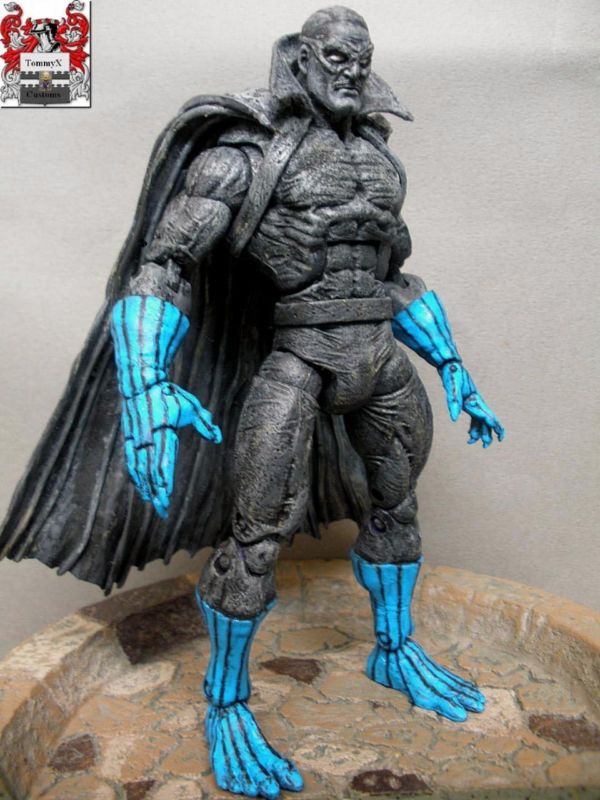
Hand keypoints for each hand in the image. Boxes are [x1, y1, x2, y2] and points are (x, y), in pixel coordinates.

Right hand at [120, 381, 221, 516]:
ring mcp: (135, 438)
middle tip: (163, 510)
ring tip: (152, 503)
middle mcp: (146, 436)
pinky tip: (141, 488)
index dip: (164, 479)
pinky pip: (131, 462)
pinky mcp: (129, 438)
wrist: (140, 381)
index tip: (168, 495)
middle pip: (150, 469)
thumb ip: (204, 422)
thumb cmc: (170, 394)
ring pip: (138, 468)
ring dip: (145, 487)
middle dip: (156, 491)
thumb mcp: (191, 406)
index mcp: (161, 430)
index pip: (163, 459)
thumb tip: (217, 438)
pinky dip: (136, 477)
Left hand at [439, 361, 503, 447]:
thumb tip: (454, 419)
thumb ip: (453, 402)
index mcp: (475, 399)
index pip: (488, 416)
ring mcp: (472, 402)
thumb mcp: (451, 387)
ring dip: (479, 432)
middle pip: (486, 421)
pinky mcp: (467, 401)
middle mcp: (476, 401)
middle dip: (488, 434)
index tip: (499, 437)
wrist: (450, 364)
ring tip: (471, 441)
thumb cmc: (452, 373)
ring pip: (480, 420)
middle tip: (485, 446)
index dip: (494, 427)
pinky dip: (473, 426)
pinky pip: (474, 417)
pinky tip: (470, 434)